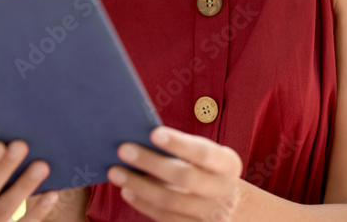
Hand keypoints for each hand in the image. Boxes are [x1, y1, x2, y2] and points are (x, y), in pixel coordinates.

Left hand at [107, 126, 243, 220]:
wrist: (230, 206)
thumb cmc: (207, 171)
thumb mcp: (206, 157)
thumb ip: (182, 148)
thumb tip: (142, 138)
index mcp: (228, 164)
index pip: (204, 152)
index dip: (179, 143)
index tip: (152, 133)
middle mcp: (224, 191)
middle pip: (184, 177)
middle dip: (151, 162)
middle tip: (123, 149)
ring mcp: (212, 215)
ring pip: (171, 201)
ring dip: (140, 185)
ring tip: (116, 172)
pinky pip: (166, 218)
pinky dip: (144, 204)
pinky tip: (127, 191)